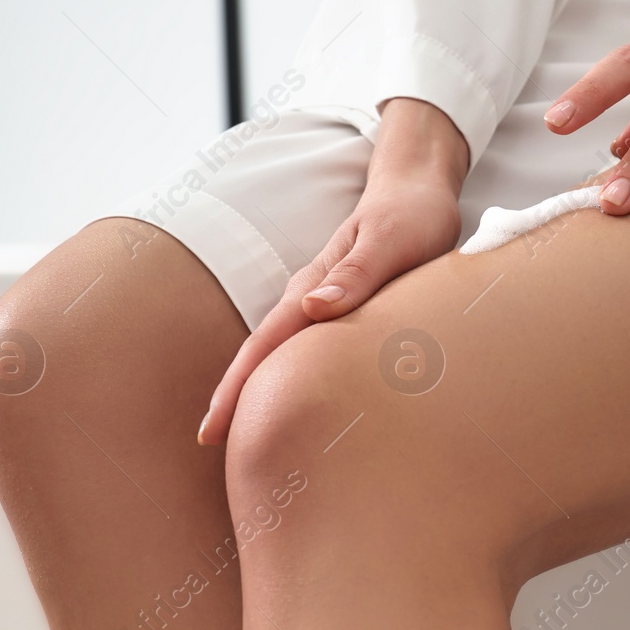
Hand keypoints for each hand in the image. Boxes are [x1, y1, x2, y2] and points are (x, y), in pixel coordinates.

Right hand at [198, 98, 467, 444]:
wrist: (419, 185)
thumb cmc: (412, 214)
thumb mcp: (391, 242)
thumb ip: (356, 274)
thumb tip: (311, 307)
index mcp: (314, 284)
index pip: (265, 344)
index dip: (237, 388)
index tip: (211, 430)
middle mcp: (309, 295)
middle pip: (262, 352)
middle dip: (235, 396)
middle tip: (211, 444)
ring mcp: (322, 300)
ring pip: (281, 350)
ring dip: (258, 386)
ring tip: (243, 431)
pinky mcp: (342, 303)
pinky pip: (306, 346)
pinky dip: (290, 372)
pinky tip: (293, 393)